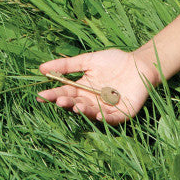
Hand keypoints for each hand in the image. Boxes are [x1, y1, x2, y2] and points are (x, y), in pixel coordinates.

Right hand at [37, 49, 156, 123]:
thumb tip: (41, 68)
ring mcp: (107, 108)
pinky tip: (97, 114)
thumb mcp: (87, 60)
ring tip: (74, 106)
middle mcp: (92, 101)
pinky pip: (112, 118)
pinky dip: (105, 118)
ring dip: (83, 110)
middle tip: (56, 100)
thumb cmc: (113, 61)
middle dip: (66, 103)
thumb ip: (67, 65)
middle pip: (76, 104)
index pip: (65, 93)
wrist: (139, 63)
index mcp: (83, 89)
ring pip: (91, 112)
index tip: (40, 95)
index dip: (53, 95)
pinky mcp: (123, 113)